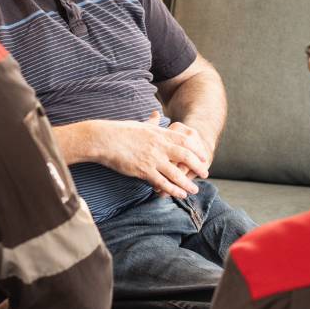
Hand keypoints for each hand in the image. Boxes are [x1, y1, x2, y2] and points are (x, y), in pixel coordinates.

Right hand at [92, 111, 209, 198]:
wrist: (104, 139)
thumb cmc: (120, 131)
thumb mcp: (140, 124)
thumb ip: (151, 121)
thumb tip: (156, 113)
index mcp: (160, 133)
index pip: (185, 140)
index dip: (197, 149)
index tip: (203, 156)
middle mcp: (159, 145)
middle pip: (186, 156)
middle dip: (198, 166)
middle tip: (205, 174)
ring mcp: (152, 158)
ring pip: (176, 173)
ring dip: (187, 183)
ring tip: (194, 190)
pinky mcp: (143, 170)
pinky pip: (162, 183)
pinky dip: (172, 190)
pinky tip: (179, 194)